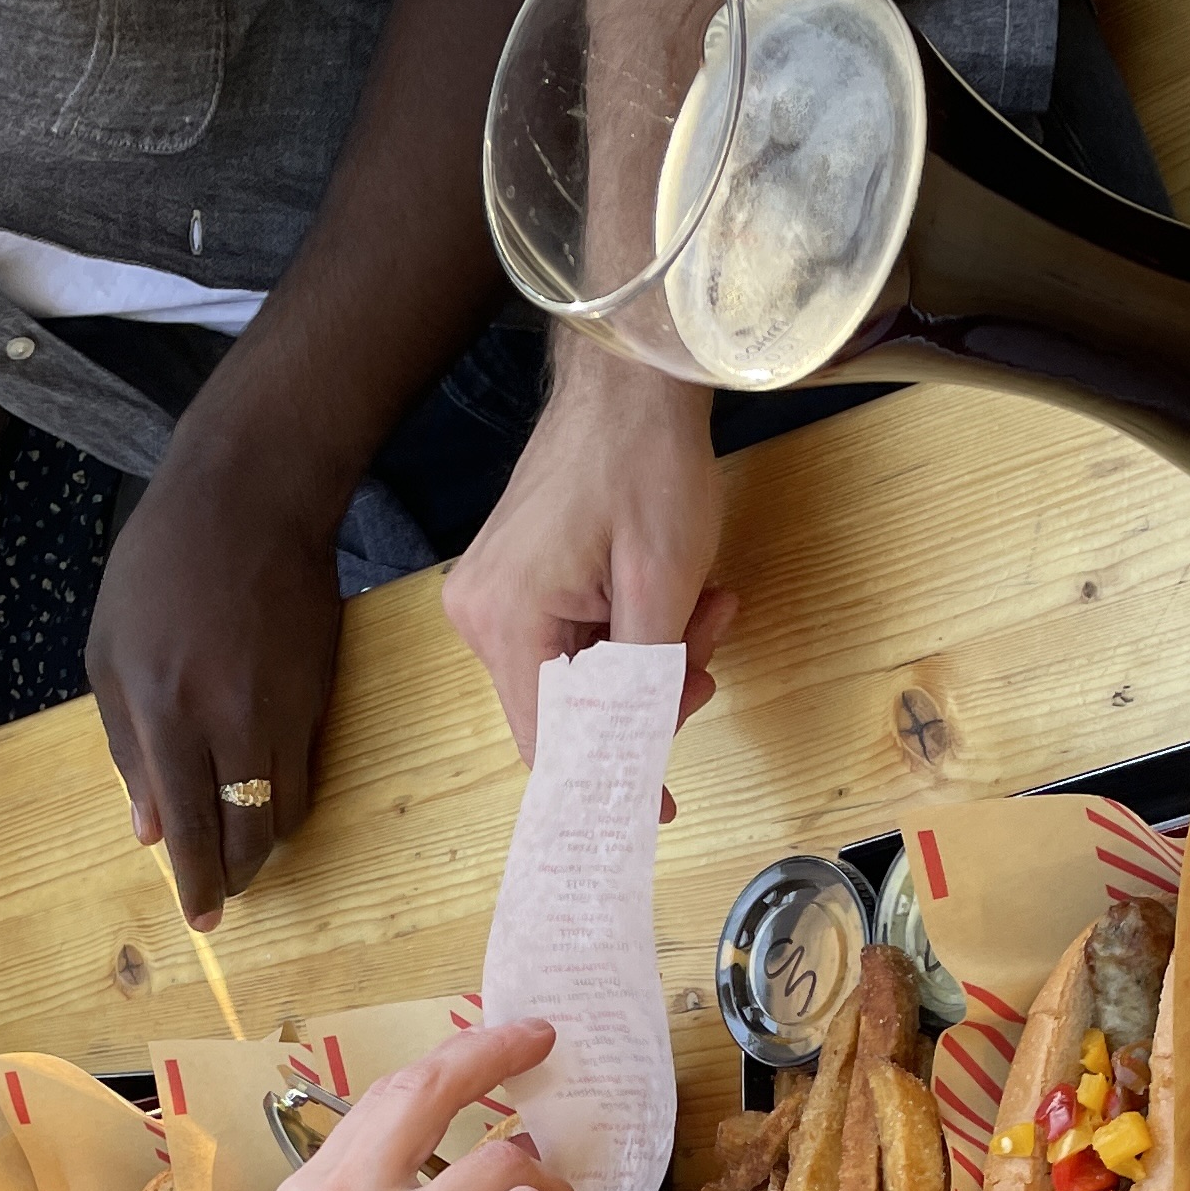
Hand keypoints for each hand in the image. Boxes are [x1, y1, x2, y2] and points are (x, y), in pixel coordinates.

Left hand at [85, 451, 343, 930]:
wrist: (250, 500)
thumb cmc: (160, 567)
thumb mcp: (109, 651)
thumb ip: (127, 745)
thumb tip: (150, 830)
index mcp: (164, 712)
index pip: (190, 826)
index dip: (198, 883)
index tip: (202, 920)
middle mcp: (228, 722)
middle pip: (247, 835)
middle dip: (237, 876)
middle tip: (223, 894)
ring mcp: (283, 710)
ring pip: (285, 812)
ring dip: (263, 842)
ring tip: (242, 847)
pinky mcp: (319, 696)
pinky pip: (307, 772)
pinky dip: (285, 799)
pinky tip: (264, 795)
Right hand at [441, 341, 733, 797]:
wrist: (630, 380)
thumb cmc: (645, 465)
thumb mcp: (663, 587)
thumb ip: (643, 689)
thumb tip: (632, 771)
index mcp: (506, 622)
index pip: (552, 743)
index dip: (610, 780)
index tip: (657, 810)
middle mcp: (481, 615)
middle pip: (570, 710)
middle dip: (651, 696)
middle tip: (708, 655)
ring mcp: (494, 595)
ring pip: (583, 675)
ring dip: (653, 658)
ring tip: (707, 607)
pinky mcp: (517, 578)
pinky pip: (578, 637)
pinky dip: (634, 630)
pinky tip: (680, 596)